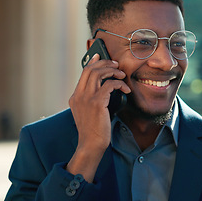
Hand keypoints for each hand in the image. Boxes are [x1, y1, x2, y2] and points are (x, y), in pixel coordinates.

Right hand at [67, 54, 129, 181]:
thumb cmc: (93, 131)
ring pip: (98, 73)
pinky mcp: (96, 103)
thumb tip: (106, 87)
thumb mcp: (88, 113)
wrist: (90, 144)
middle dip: (104, 63)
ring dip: (112, 71)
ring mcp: (86, 98)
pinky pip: (109, 85)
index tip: (99, 56)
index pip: (83, 73)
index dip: (92, 62)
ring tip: (122, 75)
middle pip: (90, 69)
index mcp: (75, 97)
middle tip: (116, 65)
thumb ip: (92, 100)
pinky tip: (125, 89)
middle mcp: (78, 95)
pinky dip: (119, 84)